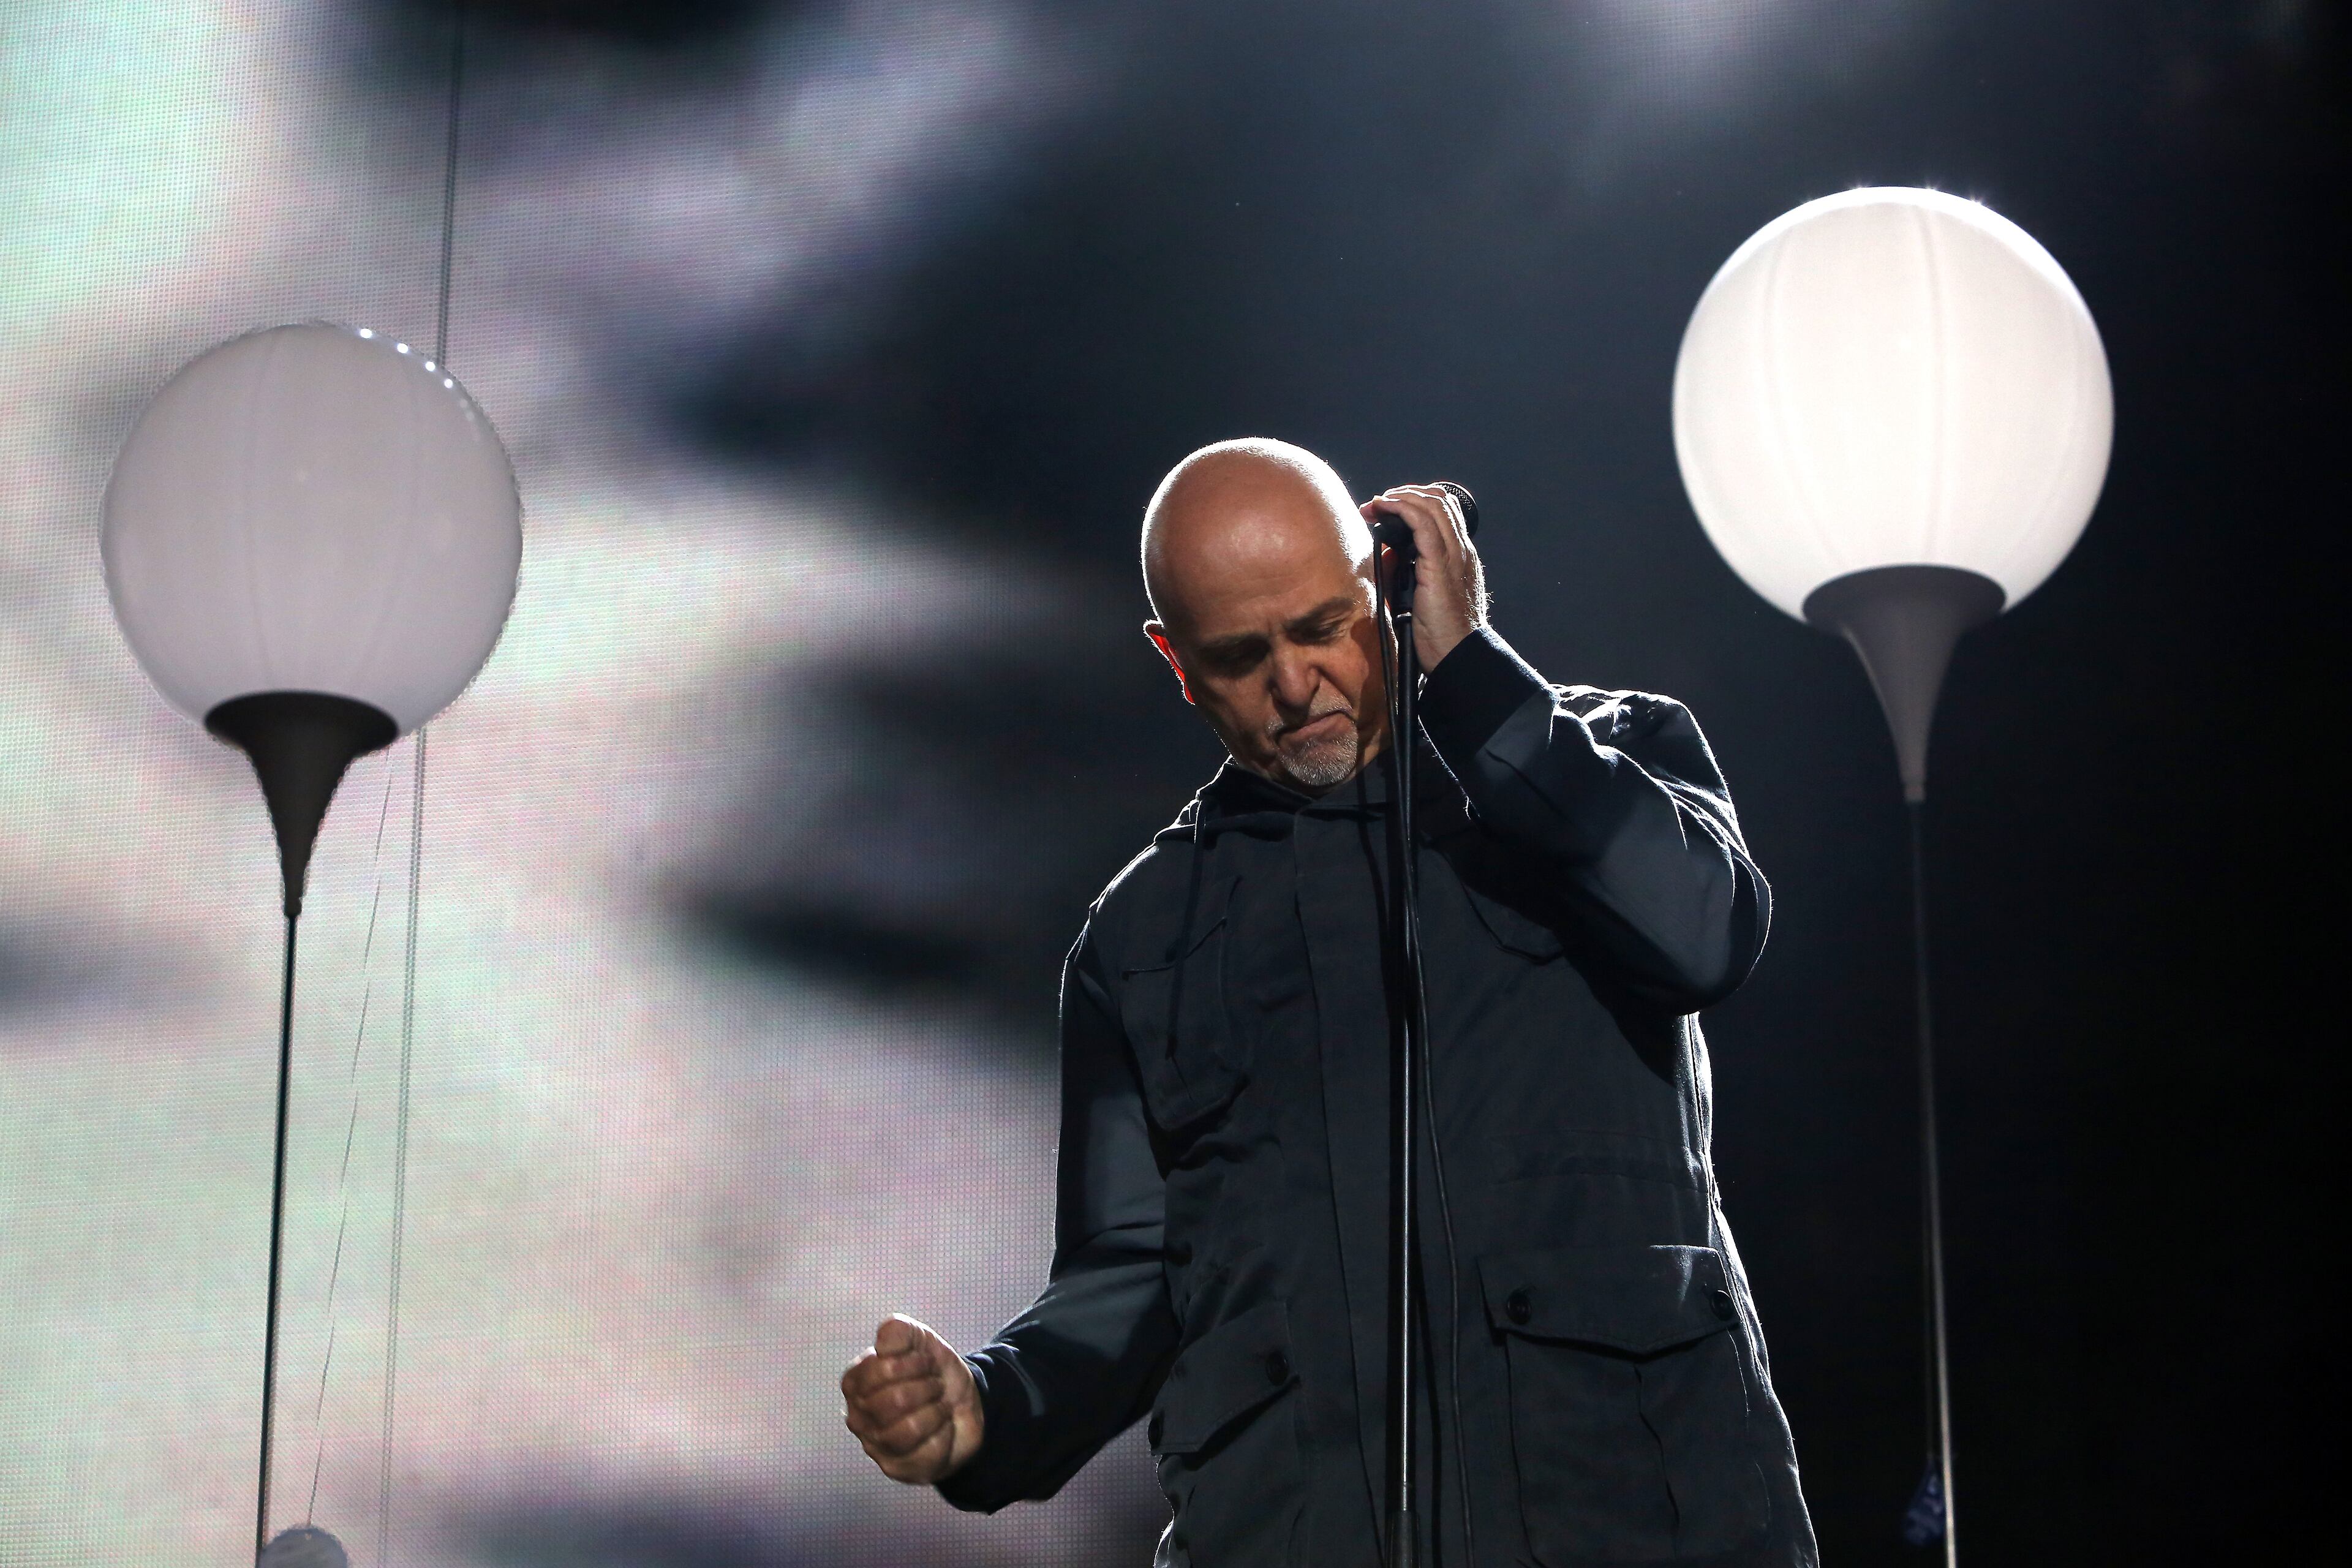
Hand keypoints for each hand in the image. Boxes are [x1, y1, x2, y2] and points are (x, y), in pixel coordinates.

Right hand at [841, 1315, 984, 1484]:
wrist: (963, 1404)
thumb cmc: (931, 1373)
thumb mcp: (919, 1341)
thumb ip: (898, 1332)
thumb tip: (882, 1345)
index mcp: (855, 1383)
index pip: (878, 1371)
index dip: (912, 1363)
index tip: (927, 1362)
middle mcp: (858, 1417)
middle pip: (893, 1402)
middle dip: (927, 1387)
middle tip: (936, 1385)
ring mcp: (876, 1446)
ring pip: (908, 1430)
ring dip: (936, 1411)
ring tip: (940, 1405)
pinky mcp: (899, 1469)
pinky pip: (928, 1451)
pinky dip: (944, 1433)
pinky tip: (942, 1428)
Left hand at [1361, 484, 1487, 668]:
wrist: (1457, 656)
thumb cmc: (1440, 634)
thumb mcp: (1424, 595)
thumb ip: (1409, 571)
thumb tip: (1387, 553)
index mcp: (1460, 557)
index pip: (1445, 512)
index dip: (1416, 501)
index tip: (1389, 509)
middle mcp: (1461, 550)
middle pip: (1440, 500)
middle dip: (1405, 493)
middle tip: (1379, 504)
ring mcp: (1453, 556)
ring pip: (1433, 505)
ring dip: (1400, 497)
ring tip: (1377, 504)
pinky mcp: (1440, 565)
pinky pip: (1422, 523)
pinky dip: (1401, 508)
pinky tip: (1383, 508)